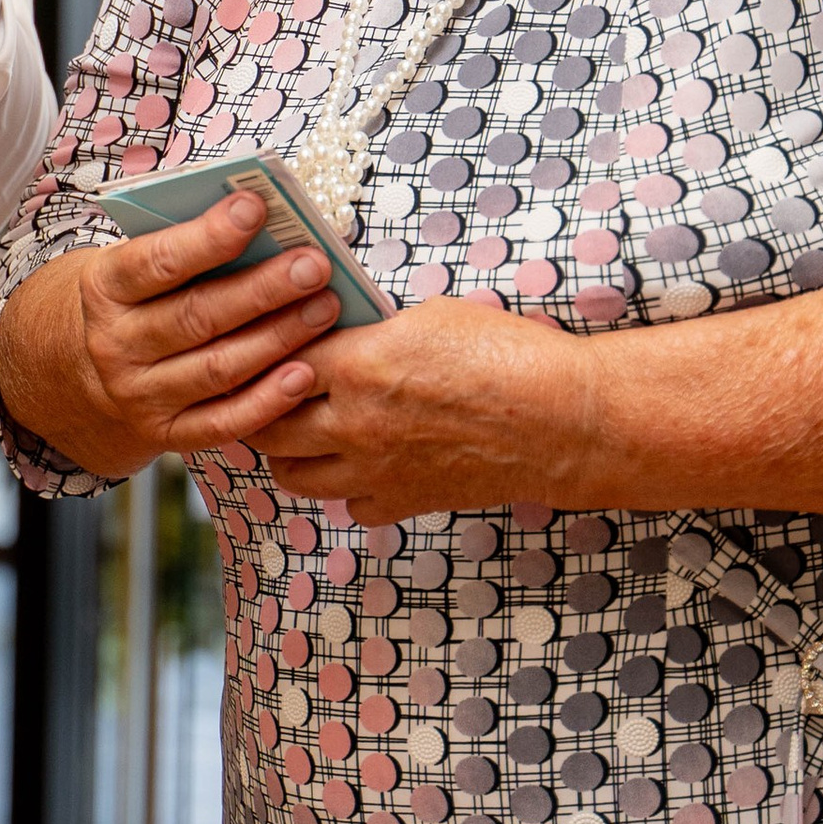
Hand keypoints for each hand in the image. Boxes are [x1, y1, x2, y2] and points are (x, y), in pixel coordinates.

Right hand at [0, 189, 341, 477]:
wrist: (87, 373)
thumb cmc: (140, 300)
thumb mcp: (139, 264)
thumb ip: (188, 245)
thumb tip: (265, 224)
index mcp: (105, 288)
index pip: (157, 261)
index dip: (208, 236)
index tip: (256, 207)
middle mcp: (117, 345)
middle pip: (197, 316)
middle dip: (262, 289)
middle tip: (314, 264)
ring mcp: (139, 395)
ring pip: (218, 369)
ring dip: (278, 338)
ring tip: (325, 308)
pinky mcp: (167, 434)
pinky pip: (223, 422)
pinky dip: (267, 401)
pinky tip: (304, 374)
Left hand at [248, 295, 589, 523]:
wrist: (560, 421)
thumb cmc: (509, 357)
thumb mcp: (433, 317)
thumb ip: (375, 331)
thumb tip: (344, 333)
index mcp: (357, 366)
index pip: (278, 360)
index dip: (272, 351)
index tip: (272, 346)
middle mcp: (353, 424)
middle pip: (268, 426)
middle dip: (262, 407)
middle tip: (270, 393)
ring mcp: (373, 470)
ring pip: (292, 475)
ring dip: (289, 452)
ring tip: (302, 431)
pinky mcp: (401, 502)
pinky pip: (348, 505)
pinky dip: (346, 489)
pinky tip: (360, 465)